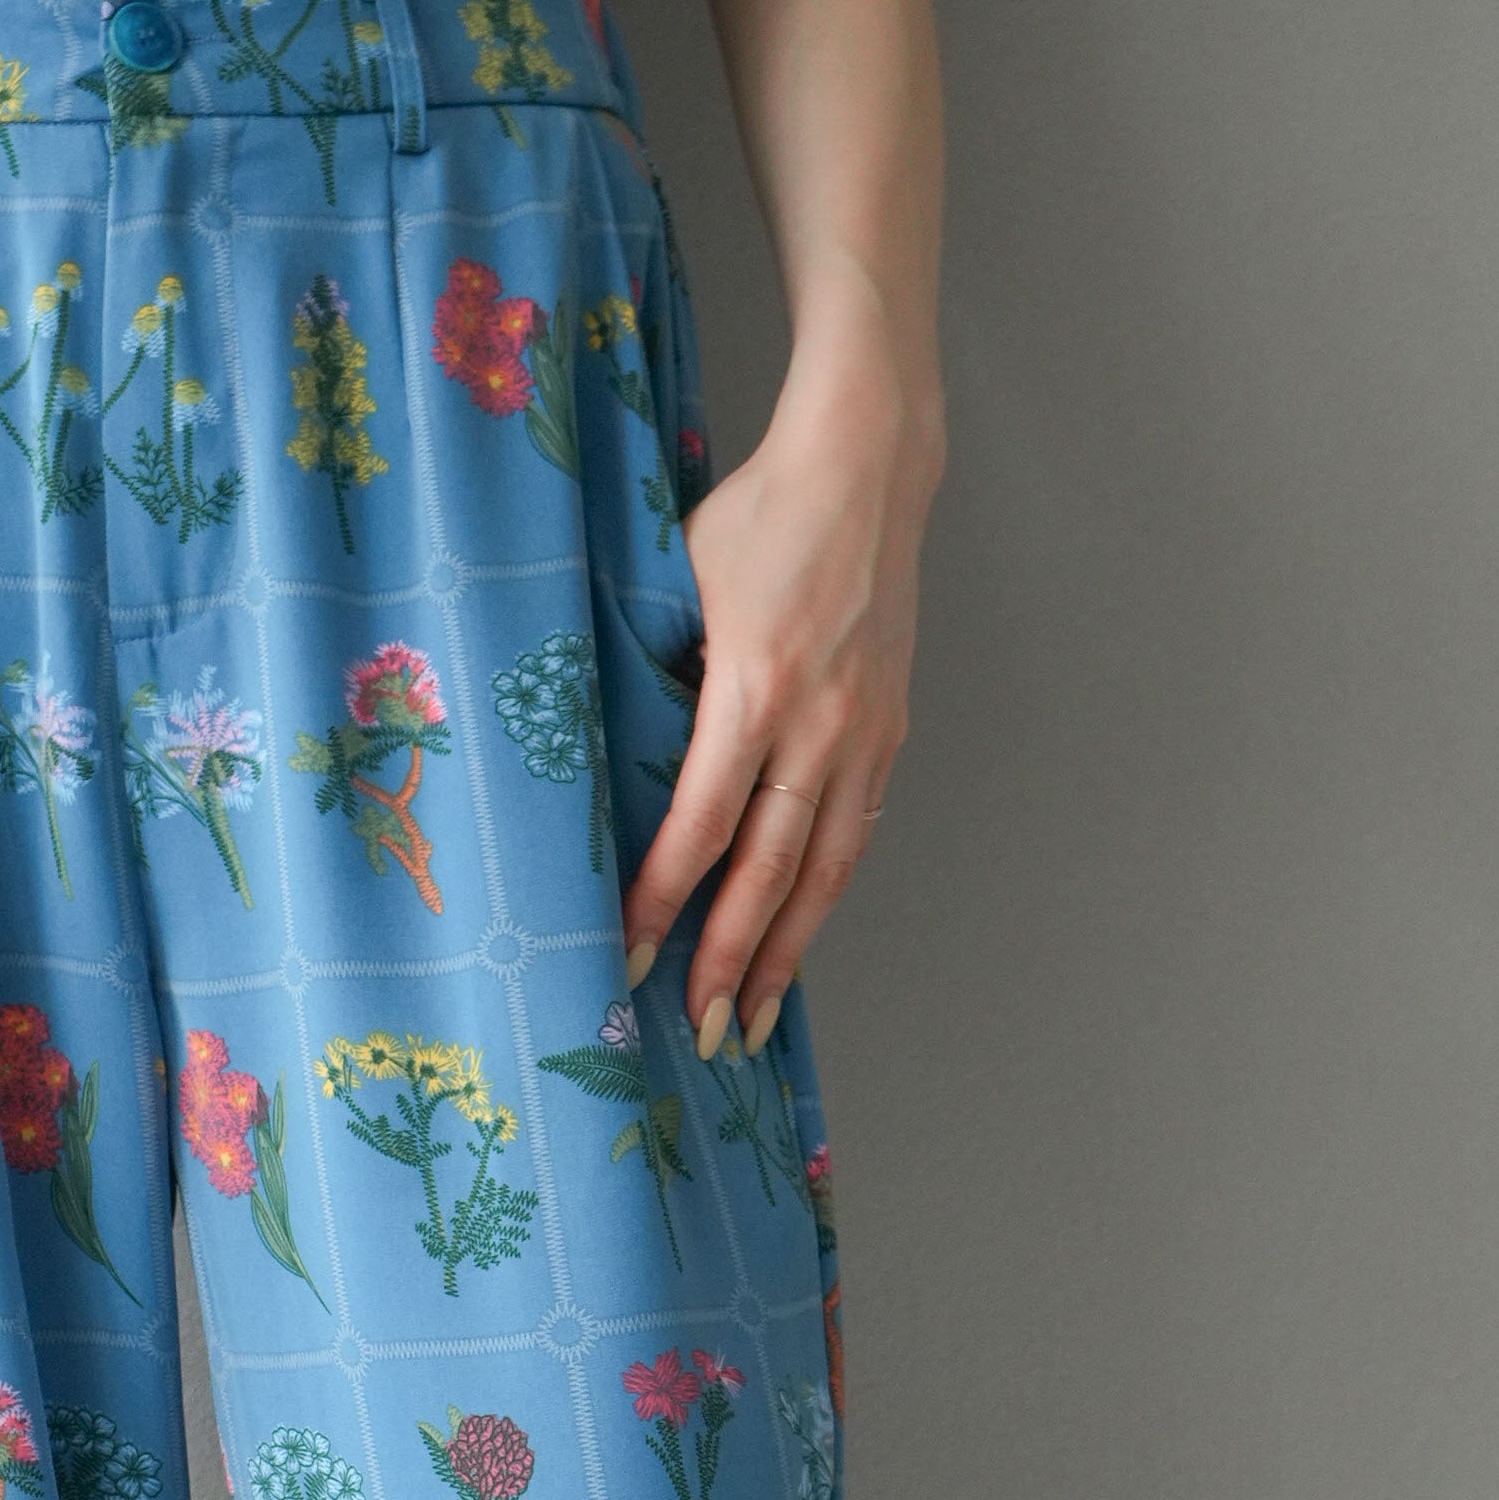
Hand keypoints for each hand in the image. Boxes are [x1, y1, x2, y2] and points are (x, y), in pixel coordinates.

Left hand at [620, 339, 940, 1058]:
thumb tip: (609, 758)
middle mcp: (820, 726)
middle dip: (732, 964)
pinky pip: (854, 832)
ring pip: (826, 870)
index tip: (629, 962)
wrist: (868, 463)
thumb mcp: (679, 582)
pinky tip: (798, 934)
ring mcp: (865, 732)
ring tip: (753, 1019)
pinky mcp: (890, 728)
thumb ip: (653, 672)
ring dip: (788, 953)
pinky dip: (825, 893)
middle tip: (700, 1036)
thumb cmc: (756, 516)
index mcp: (755, 691)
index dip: (663, 904)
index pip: (700, 828)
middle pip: (771, 873)